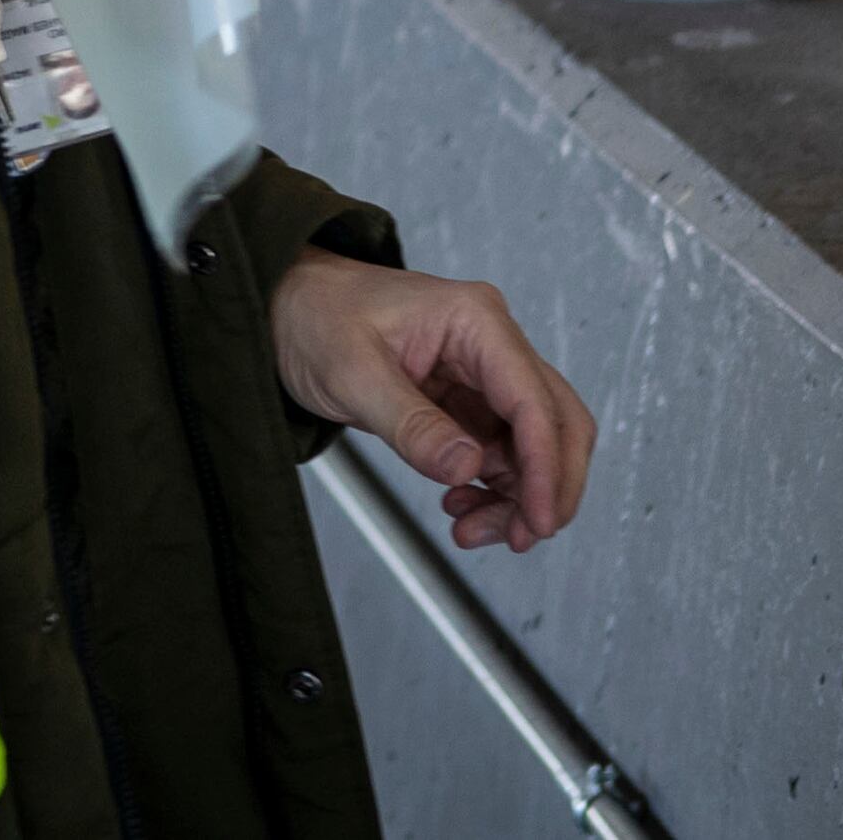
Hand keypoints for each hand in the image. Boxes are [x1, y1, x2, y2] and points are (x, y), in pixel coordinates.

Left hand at [269, 250, 593, 555]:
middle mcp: (491, 343)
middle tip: (522, 535)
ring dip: (516, 494)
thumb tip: (466, 468)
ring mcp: (482, 373)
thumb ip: (412, 425)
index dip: (545, 465)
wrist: (287, 307)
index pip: (533, 399)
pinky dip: (492, 488)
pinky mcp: (466, 401)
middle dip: (546, 484)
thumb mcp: (354, 373)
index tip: (539, 518)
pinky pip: (500, 452)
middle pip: (555, 420)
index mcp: (475, 320)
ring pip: (531, 444)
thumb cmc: (317, 316)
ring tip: (471, 530)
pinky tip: (461, 508)